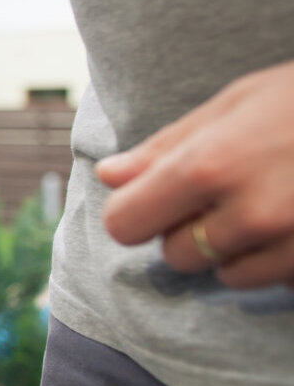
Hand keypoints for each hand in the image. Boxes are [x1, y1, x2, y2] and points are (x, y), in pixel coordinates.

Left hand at [99, 59, 293, 286]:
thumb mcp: (237, 102)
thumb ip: (168, 146)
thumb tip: (109, 177)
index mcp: (210, 166)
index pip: (126, 224)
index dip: (136, 212)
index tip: (153, 199)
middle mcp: (247, 215)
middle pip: (174, 256)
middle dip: (189, 230)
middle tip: (229, 191)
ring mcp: (291, 247)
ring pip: (228, 276)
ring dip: (238, 249)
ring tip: (275, 201)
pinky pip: (278, 282)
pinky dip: (281, 261)